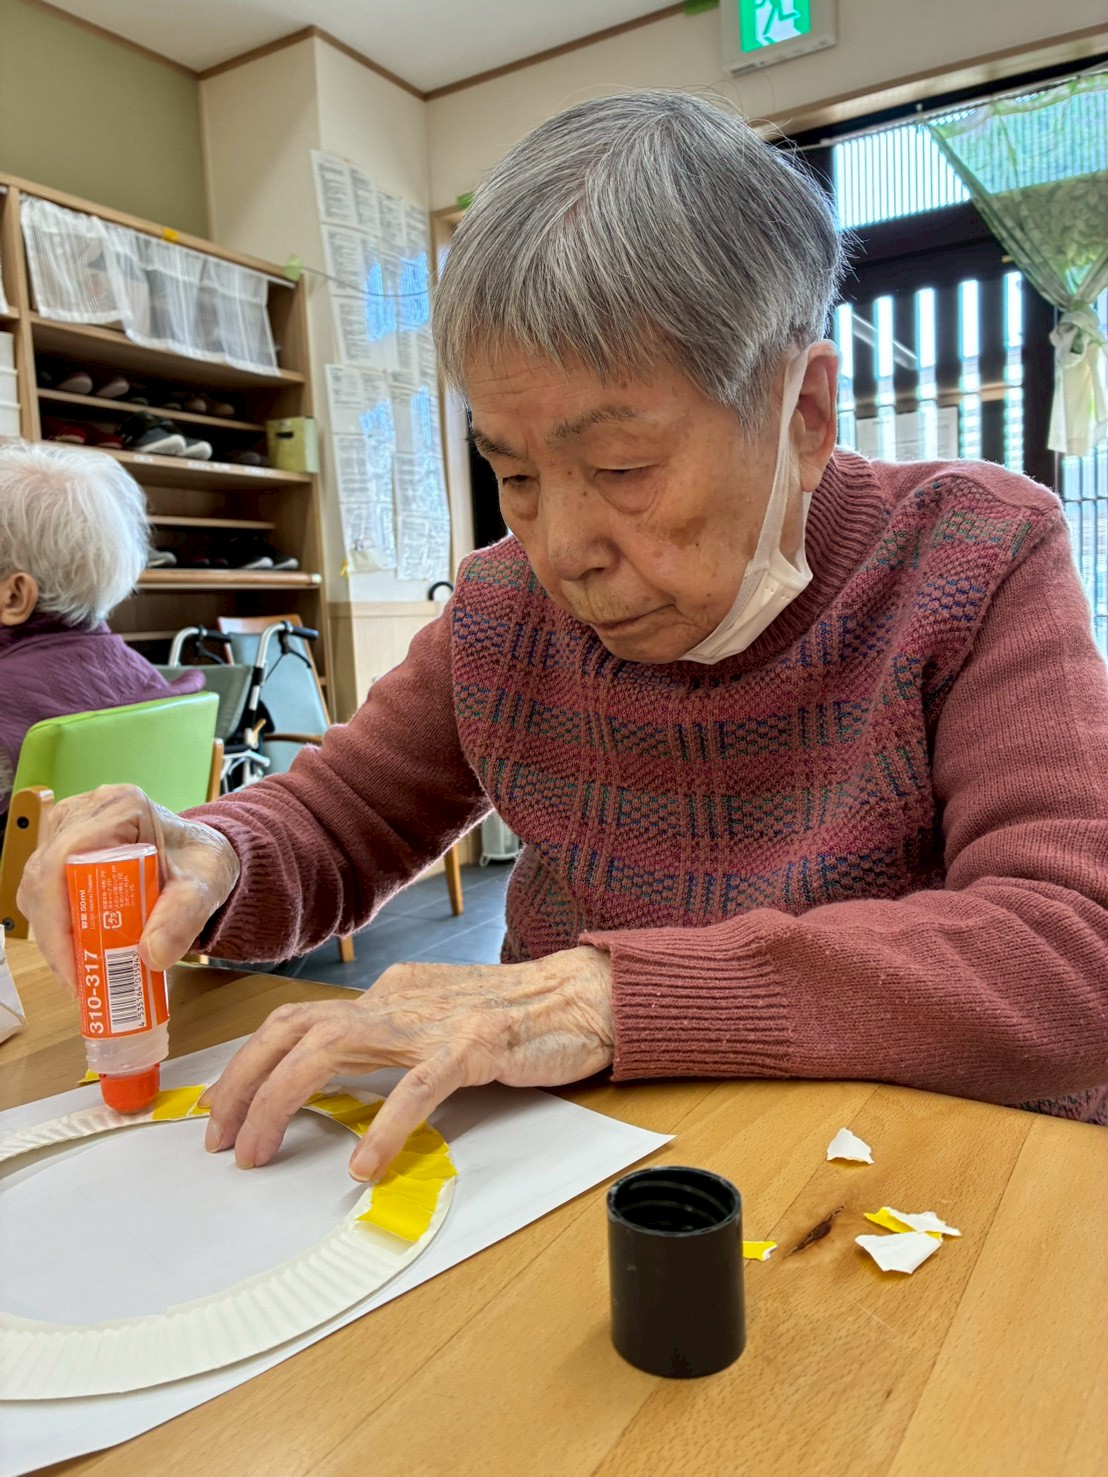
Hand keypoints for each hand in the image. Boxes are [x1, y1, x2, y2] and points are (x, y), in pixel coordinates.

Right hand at [17, 784, 239, 992]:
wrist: (201, 854)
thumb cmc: (201, 861)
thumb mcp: (205, 887)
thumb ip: (184, 918)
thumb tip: (151, 956)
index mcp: (118, 808)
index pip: (64, 861)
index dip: (58, 920)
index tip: (76, 966)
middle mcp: (83, 812)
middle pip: (43, 879)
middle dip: (55, 937)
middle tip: (79, 981)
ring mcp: (67, 830)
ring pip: (37, 890)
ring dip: (54, 938)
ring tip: (81, 975)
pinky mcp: (62, 850)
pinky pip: (45, 895)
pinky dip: (58, 930)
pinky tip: (79, 956)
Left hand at [203, 945, 614, 1180]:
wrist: (585, 995)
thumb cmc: (518, 1015)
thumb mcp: (437, 1017)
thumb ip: (389, 1036)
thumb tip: (336, 1068)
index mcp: (389, 994)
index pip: (298, 1020)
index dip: (249, 1062)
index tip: (222, 1109)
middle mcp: (399, 1000)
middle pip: (296, 1029)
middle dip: (245, 1082)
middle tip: (221, 1139)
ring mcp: (434, 1020)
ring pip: (333, 1049)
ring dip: (284, 1101)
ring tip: (262, 1153)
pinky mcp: (474, 1044)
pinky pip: (416, 1088)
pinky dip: (383, 1127)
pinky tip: (364, 1165)